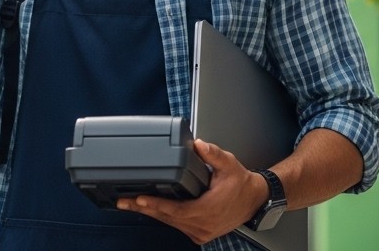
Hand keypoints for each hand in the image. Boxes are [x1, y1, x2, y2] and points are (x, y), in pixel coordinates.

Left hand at [116, 139, 267, 244]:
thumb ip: (212, 154)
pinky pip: (177, 226)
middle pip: (168, 219)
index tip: (140, 199)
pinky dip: (163, 217)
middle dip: (145, 209)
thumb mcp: (228, 164)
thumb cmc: (241, 184)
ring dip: (151, 213)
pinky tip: (150, 209)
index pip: (177, 210)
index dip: (157, 205)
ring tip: (131, 204)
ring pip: (170, 224)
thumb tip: (198, 144)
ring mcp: (201, 232)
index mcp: (209, 210)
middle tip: (124, 201)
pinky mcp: (200, 233)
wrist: (254, 200)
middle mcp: (203, 225)